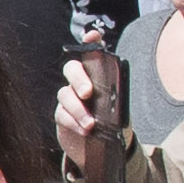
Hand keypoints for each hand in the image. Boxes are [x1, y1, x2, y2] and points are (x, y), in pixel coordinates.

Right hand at [56, 48, 122, 182]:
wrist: (101, 146)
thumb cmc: (113, 122)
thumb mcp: (121, 109)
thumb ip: (117, 100)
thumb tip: (116, 102)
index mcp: (97, 75)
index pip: (92, 53)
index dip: (91, 41)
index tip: (93, 36)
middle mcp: (80, 81)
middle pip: (72, 69)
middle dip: (79, 79)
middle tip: (88, 93)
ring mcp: (69, 98)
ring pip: (65, 94)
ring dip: (78, 109)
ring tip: (91, 124)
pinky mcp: (62, 115)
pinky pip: (62, 114)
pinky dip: (73, 122)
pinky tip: (84, 130)